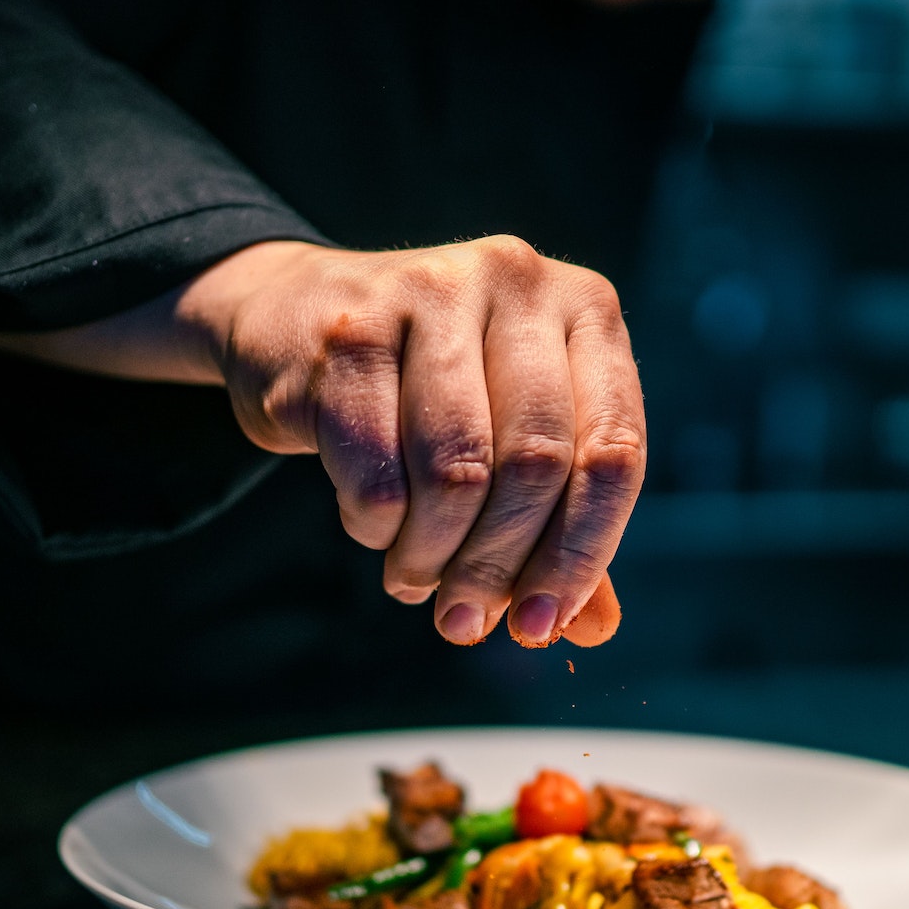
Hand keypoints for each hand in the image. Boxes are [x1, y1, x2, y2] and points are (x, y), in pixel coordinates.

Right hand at [0, 238, 638, 646]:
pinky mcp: (348, 325)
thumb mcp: (509, 438)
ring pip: (453, 472)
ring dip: (430, 554)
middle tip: (463, 621)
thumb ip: (558, 524)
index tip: (539, 626)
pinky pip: (373, 467)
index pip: (613, 452)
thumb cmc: (427, 391)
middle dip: (497, 566)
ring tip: (412, 576)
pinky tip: (371, 522)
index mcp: (586, 308)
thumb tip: (593, 629)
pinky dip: (373, 522)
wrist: (294, 314)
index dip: (580, 555)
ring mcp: (429, 290)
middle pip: (534, 466)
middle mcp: (518, 280)